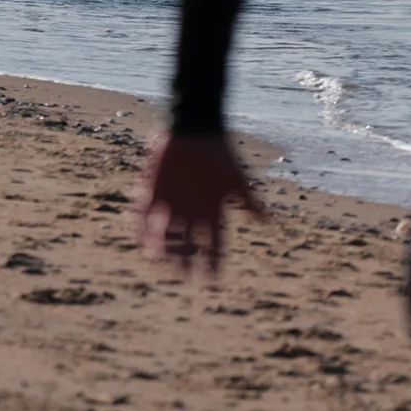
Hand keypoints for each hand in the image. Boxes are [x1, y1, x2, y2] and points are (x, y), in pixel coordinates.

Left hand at [136, 131, 264, 276]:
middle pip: (187, 244)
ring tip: (159, 260)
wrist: (196, 130)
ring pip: (164, 233)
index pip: (213, 243)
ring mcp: (171, 203)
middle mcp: (191, 211)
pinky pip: (143, 214)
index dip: (213, 261)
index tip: (213, 280)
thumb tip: (269, 223)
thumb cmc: (220, 155)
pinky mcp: (153, 191)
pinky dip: (141, 226)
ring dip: (162, 247)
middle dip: (185, 259)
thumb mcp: (237, 180)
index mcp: (212, 211)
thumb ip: (249, 202)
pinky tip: (140, 237)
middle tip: (182, 275)